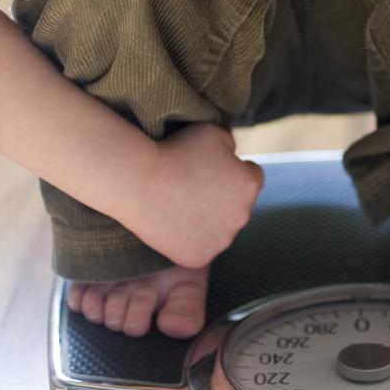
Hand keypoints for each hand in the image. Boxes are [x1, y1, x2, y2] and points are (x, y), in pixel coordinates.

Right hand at [120, 123, 262, 267]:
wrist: (138, 182)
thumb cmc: (175, 151)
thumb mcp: (213, 132)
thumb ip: (232, 145)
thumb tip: (233, 157)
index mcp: (250, 184)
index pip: (251, 175)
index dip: (231, 169)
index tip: (211, 168)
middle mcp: (243, 215)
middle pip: (237, 205)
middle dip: (222, 196)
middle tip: (193, 187)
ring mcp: (222, 240)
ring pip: (221, 228)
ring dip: (209, 219)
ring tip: (181, 205)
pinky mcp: (201, 257)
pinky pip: (201, 247)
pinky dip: (191, 238)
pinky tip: (175, 223)